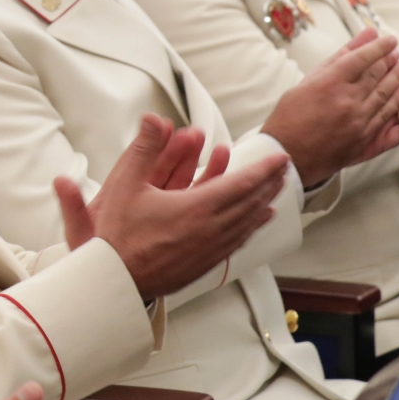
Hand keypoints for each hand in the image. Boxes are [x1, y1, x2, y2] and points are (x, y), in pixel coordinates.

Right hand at [57, 114, 287, 298]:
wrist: (116, 280)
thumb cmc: (118, 236)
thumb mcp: (125, 183)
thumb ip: (143, 148)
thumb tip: (153, 118)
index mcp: (197, 208)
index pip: (243, 184)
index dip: (264, 168)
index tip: (280, 157)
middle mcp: (211, 230)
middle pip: (251, 202)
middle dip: (269, 182)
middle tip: (283, 168)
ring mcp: (210, 249)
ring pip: (248, 222)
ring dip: (264, 202)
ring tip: (276, 190)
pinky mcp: (205, 263)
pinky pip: (238, 240)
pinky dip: (253, 226)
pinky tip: (258, 221)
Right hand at [263, 30, 398, 182]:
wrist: (287, 155)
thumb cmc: (293, 114)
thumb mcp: (311, 78)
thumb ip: (342, 55)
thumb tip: (369, 33)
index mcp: (333, 84)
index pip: (367, 60)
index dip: (383, 48)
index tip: (395, 40)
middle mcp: (351, 104)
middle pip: (395, 78)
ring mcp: (363, 126)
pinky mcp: (369, 146)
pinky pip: (397, 134)